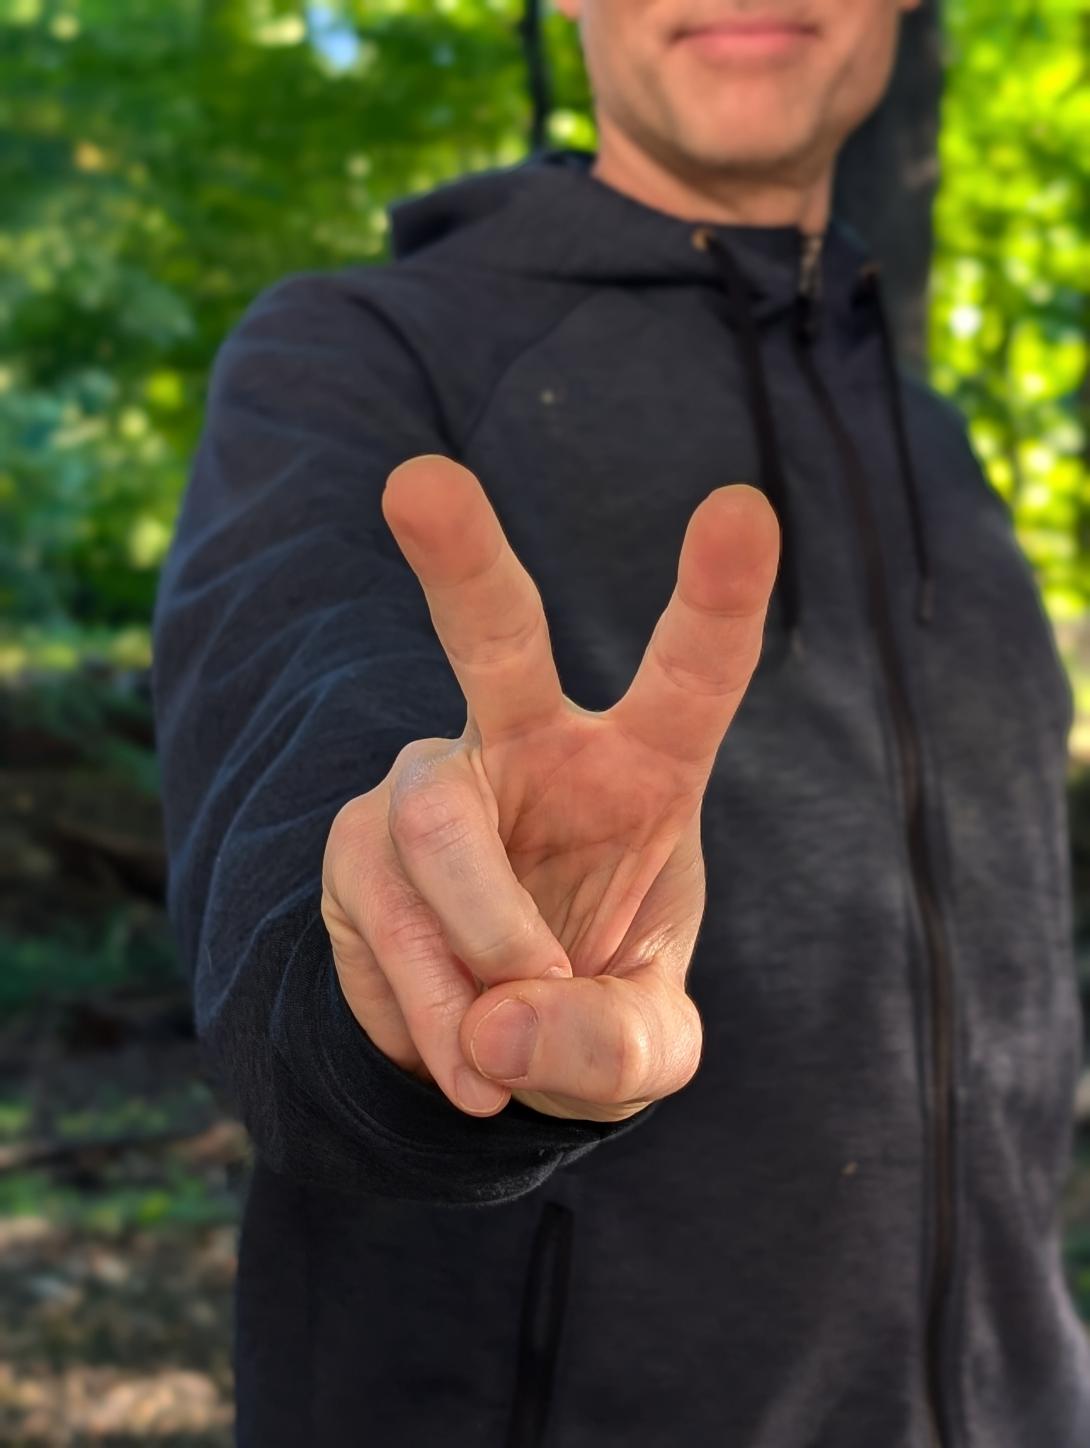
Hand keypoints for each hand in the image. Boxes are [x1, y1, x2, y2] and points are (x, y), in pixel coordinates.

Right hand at [321, 454, 779, 1121]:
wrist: (488, 1048)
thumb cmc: (595, 1005)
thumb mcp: (643, 1049)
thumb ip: (609, 1044)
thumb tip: (499, 1027)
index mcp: (643, 765)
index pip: (691, 672)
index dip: (718, 595)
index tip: (743, 507)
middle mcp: (530, 744)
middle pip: (495, 634)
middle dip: (459, 558)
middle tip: (417, 482)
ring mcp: (434, 784)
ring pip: (436, 833)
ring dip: (476, 953)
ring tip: (498, 1056)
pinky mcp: (358, 841)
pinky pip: (386, 917)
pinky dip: (426, 1011)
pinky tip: (457, 1053)